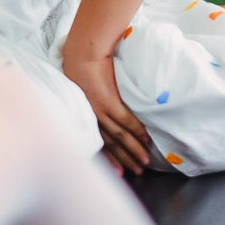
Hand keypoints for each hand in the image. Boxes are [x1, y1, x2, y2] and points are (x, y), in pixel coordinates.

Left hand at [63, 54, 150, 174]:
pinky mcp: (109, 101)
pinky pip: (126, 120)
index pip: (98, 141)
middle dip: (124, 159)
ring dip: (133, 150)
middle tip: (138, 173)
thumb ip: (90, 97)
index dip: (109, 157)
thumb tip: (99, 101)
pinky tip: (145, 139)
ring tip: (145, 162)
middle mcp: (91, 115)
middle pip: (109, 143)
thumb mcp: (80, 85)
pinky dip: (136, 131)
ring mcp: (100, 110)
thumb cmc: (79, 62)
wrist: (82, 51)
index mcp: (84, 113)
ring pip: (119, 136)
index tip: (119, 171)